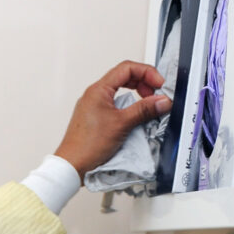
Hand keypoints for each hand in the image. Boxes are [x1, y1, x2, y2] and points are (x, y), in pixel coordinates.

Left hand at [53, 60, 171, 175]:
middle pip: (124, 77)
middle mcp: (94, 95)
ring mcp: (93, 106)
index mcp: (98, 90)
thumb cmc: (87, 146)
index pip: (127, 68)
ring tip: (147, 105)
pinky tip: (134, 116)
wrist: (72, 165)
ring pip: (119, 91)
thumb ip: (144, 110)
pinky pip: (114, 104)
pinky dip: (127, 106)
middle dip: (143, 82)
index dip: (147, 72)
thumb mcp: (122, 124)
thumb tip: (161, 101)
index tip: (159, 84)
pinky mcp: (94, 118)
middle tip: (155, 95)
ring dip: (136, 94)